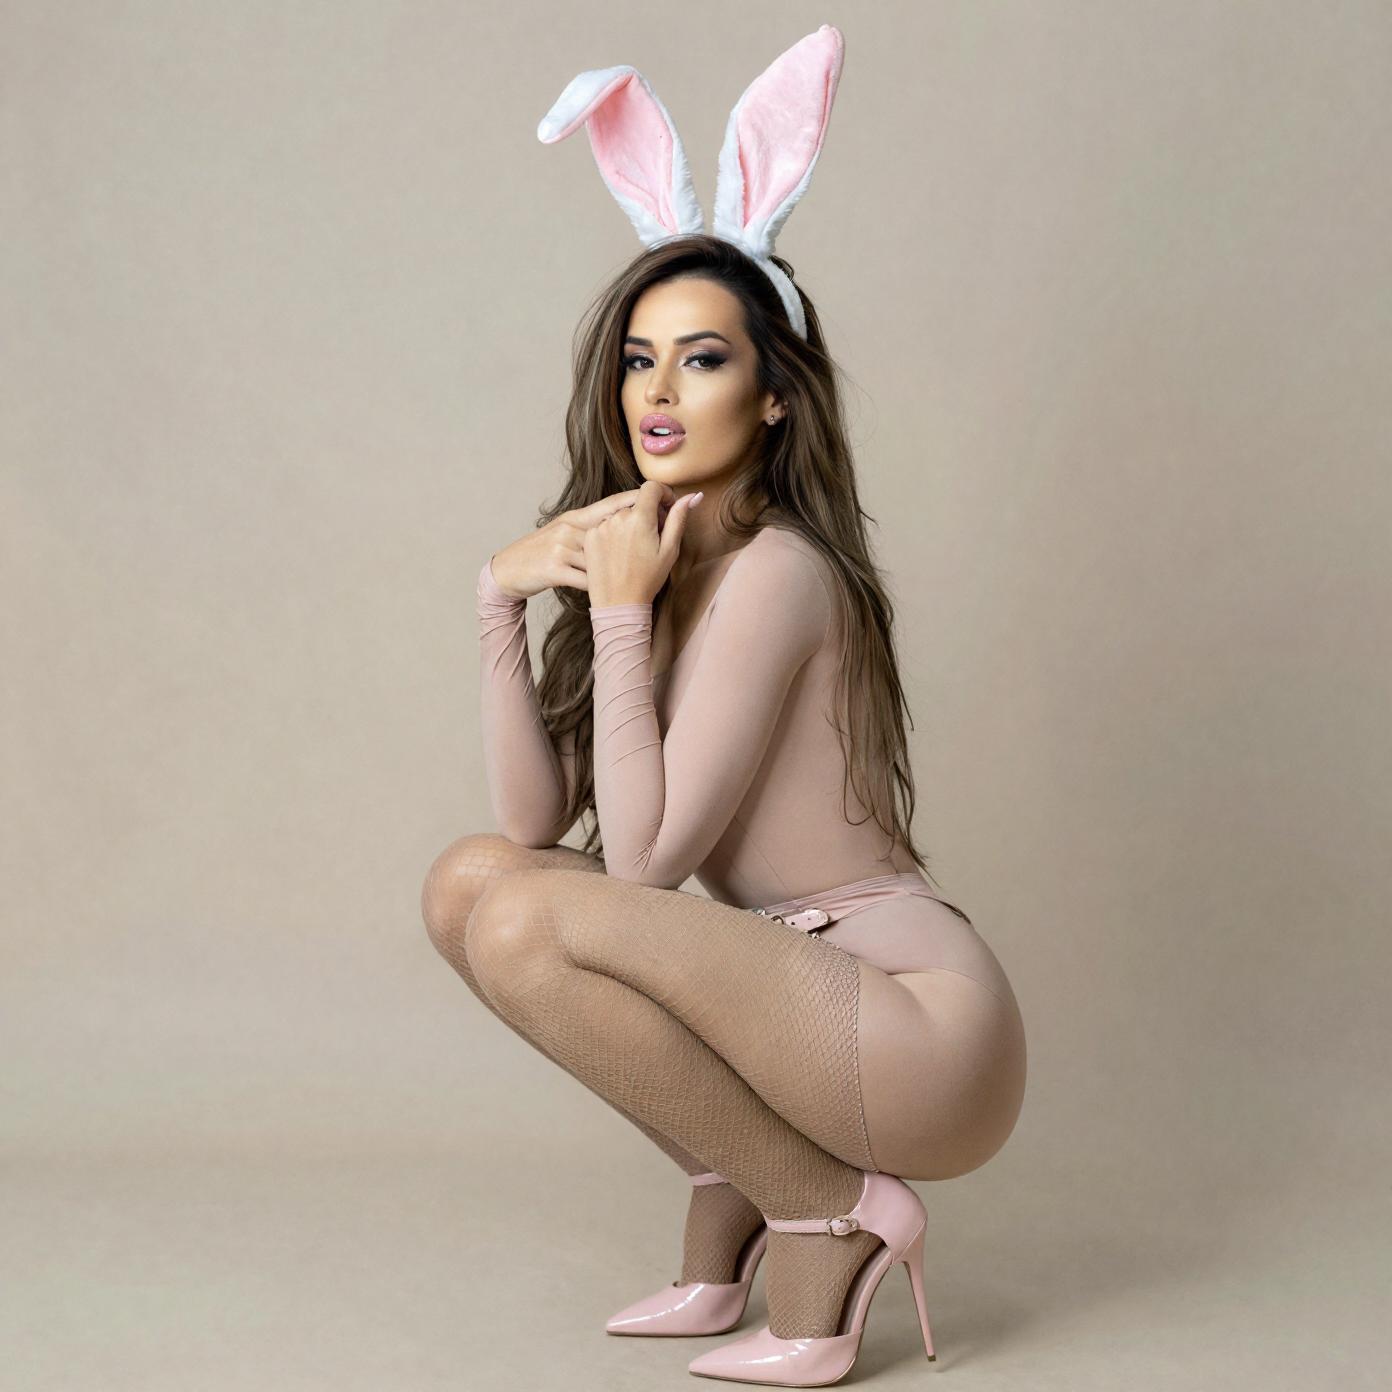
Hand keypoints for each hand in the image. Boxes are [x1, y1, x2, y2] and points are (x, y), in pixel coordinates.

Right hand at [488, 483, 686, 599]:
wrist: (510, 570)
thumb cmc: (544, 554)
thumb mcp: (566, 534)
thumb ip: (592, 527)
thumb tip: (625, 520)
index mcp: (577, 517)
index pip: (612, 503)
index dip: (638, 499)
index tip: (666, 496)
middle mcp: (570, 527)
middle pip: (611, 528)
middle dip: (636, 535)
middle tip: (661, 541)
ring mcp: (561, 547)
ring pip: (601, 558)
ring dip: (617, 569)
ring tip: (634, 576)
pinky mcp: (554, 569)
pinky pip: (587, 579)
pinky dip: (598, 587)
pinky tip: (606, 592)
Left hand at [584, 480, 703, 606]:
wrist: (618, 604)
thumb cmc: (648, 579)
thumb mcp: (670, 550)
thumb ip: (679, 518)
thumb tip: (693, 496)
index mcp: (640, 517)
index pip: (651, 487)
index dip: (663, 494)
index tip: (667, 508)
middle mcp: (617, 517)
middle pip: (637, 502)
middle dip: (648, 514)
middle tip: (652, 539)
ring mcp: (600, 526)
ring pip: (621, 514)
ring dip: (630, 523)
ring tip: (634, 550)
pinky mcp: (589, 536)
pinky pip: (606, 525)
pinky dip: (614, 533)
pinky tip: (619, 553)